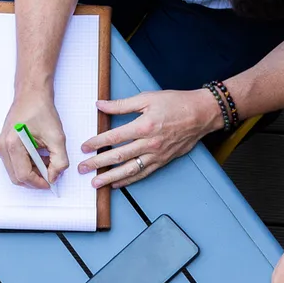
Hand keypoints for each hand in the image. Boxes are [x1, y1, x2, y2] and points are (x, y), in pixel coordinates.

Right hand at [0, 92, 67, 188]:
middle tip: (50, 174)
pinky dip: (27, 165)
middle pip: (17, 177)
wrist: (31, 94)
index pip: (24, 175)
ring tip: (46, 161)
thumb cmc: (41, 110)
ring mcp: (1, 146)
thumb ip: (59, 161)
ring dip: (32, 172)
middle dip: (35, 179)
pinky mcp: (4, 145)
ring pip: (15, 172)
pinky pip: (14, 163)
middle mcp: (3, 147)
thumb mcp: (57, 137)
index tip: (50, 182)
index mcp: (13, 144)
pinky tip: (39, 156)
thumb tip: (54, 177)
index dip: (38, 182)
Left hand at [78, 89, 216, 188]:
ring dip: (110, 178)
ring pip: (129, 169)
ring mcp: (156, 155)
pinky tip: (117, 184)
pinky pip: (143, 174)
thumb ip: (122, 104)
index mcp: (144, 126)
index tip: (84, 147)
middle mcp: (149, 143)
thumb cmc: (177, 103)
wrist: (202, 114)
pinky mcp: (163, 161)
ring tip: (96, 183)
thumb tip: (100, 105)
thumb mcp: (147, 98)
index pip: (114, 137)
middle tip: (82, 168)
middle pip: (118, 156)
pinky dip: (129, 180)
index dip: (97, 143)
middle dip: (97, 164)